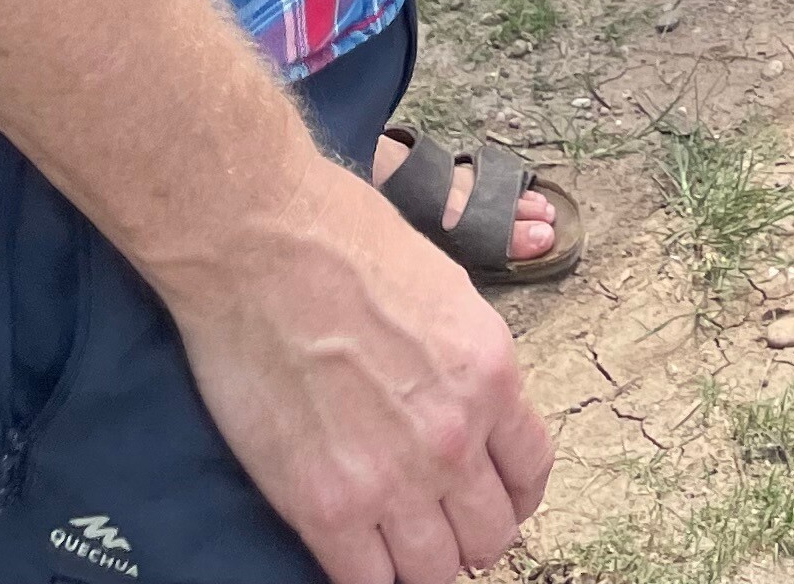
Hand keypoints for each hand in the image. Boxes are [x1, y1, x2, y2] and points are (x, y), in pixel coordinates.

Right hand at [158, 154, 552, 583]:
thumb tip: (469, 409)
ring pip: (435, 573)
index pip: (531, 471)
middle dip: (469, 535)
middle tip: (440, 524)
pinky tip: (358, 553)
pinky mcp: (326, 508)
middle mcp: (455, 436)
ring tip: (399, 545)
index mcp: (491, 373)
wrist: (262, 242)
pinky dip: (369, 578)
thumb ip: (465, 365)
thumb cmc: (345, 243)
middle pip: (489, 535)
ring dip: (422, 563)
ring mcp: (392, 479)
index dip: (512, 493)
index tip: (492, 496)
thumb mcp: (446, 291)